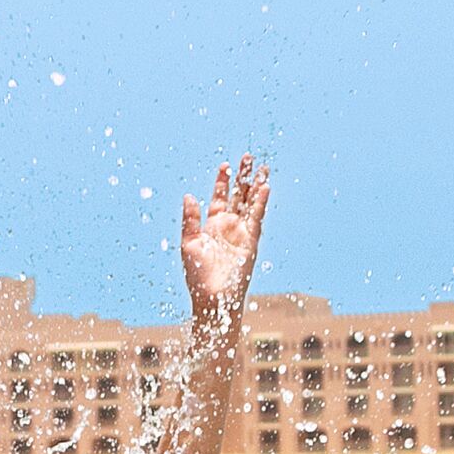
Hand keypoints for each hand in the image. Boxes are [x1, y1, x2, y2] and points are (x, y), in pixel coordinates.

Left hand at [178, 156, 271, 315]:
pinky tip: (264, 188)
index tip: (224, 164)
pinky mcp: (251, 241)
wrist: (212, 297)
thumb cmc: (198, 275)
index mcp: (212, 225)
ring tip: (262, 168)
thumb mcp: (189, 243)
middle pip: (238, 195)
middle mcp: (228, 226)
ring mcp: (241, 232)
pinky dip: (260, 203)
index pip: (219, 197)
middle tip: (247, 157)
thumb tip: (189, 196)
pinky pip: (256, 218)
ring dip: (255, 186)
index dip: (222, 181)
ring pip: (250, 203)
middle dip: (242, 177)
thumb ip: (190, 219)